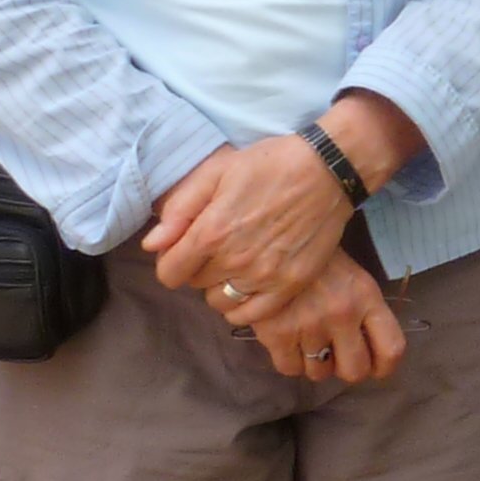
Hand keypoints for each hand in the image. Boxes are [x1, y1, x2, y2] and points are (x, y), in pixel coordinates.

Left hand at [146, 135, 355, 321]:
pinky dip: (243, 306)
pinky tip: (249, 287)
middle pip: (195, 284)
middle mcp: (233, 261)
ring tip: (236, 265)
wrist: (326, 170)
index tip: (185, 248)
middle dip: (199, 267)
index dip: (172, 260)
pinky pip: (252, 315)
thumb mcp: (216, 173)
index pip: (169, 273)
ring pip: (221, 301)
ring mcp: (263, 277)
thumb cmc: (269, 165)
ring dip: (221, 286)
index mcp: (210, 233)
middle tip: (219, 246)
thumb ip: (180, 209)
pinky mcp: (290, 286)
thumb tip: (153, 245)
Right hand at [244, 248, 406, 386]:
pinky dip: (289, 360)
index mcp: (366, 297)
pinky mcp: (277, 333)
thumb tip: (368, 349)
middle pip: (355, 371)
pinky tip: (287, 341)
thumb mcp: (352, 278)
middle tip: (336, 355)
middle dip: (346, 368)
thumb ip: (364, 311)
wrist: (269, 238)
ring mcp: (309, 325)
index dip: (384, 367)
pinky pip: (289, 368)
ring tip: (308, 341)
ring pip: (319, 374)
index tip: (375, 367)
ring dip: (315, 363)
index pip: (391, 349)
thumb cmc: (317, 259)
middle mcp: (342, 314)